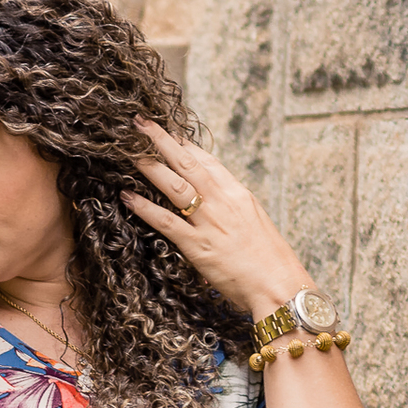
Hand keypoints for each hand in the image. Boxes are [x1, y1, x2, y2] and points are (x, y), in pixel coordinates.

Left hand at [121, 117, 310, 319]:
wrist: (280, 286)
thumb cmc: (271, 261)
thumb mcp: (255, 225)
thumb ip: (232, 210)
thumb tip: (215, 204)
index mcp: (238, 194)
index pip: (207, 161)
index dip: (184, 144)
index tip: (166, 132)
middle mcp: (223, 202)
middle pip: (188, 163)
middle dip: (162, 140)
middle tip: (140, 122)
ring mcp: (210, 222)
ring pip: (175, 185)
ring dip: (150, 166)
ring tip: (128, 152)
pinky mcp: (198, 246)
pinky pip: (166, 222)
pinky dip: (145, 208)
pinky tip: (127, 197)